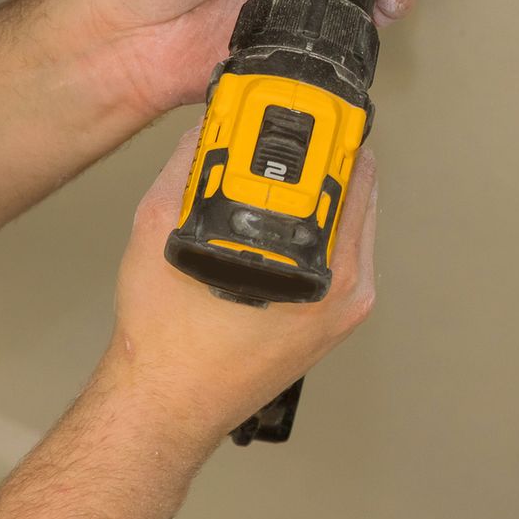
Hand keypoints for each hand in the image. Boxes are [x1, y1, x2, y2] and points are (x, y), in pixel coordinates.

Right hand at [96, 126, 379, 442]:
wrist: (163, 406)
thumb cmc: (163, 339)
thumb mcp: (159, 231)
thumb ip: (186, 169)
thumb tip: (210, 128)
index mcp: (323, 269)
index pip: (352, 174)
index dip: (332, 134)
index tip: (316, 111)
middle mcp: (348, 289)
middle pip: (359, 193)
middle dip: (330, 158)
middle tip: (300, 132)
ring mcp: (347, 307)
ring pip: (354, 222)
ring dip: (326, 191)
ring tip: (291, 168)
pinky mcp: (336, 320)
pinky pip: (344, 253)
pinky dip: (322, 226)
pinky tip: (289, 215)